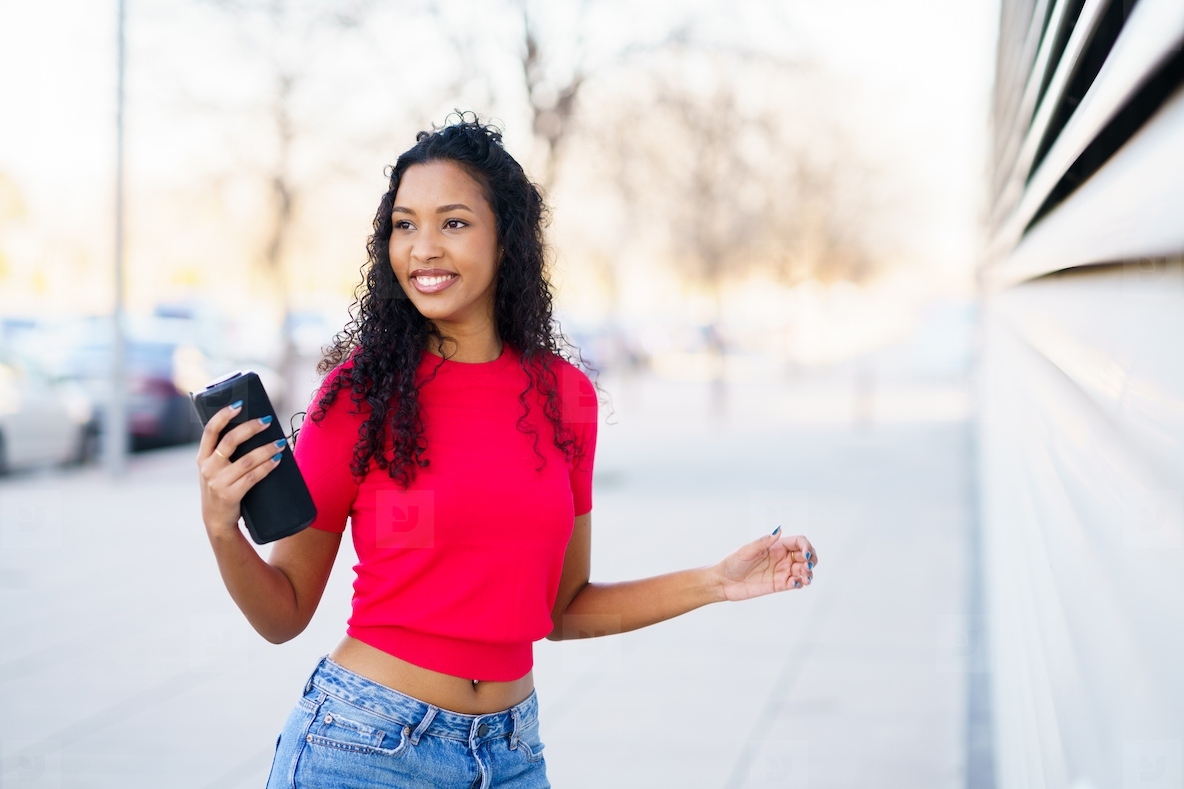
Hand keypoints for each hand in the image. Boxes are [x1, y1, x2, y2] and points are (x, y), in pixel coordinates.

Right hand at [197, 402, 284, 537]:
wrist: (216, 521)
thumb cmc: (221, 488)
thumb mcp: (214, 470)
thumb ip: (223, 453)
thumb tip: (253, 429)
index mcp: (202, 458)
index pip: (210, 431)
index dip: (222, 415)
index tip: (238, 405)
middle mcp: (207, 468)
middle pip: (230, 441)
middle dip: (250, 428)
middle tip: (267, 421)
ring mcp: (217, 482)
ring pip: (246, 460)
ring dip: (266, 449)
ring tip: (280, 443)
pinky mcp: (230, 495)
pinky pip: (253, 477)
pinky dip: (267, 467)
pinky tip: (278, 460)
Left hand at [711, 528, 817, 601]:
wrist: (723, 582)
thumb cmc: (732, 563)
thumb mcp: (747, 550)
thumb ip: (764, 542)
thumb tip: (778, 530)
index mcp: (776, 546)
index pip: (799, 542)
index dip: (806, 546)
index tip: (805, 554)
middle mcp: (781, 558)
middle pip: (805, 556)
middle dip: (811, 560)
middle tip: (807, 567)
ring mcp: (781, 572)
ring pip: (803, 571)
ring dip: (808, 574)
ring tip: (805, 579)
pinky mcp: (778, 585)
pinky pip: (794, 583)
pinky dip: (799, 583)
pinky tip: (795, 583)